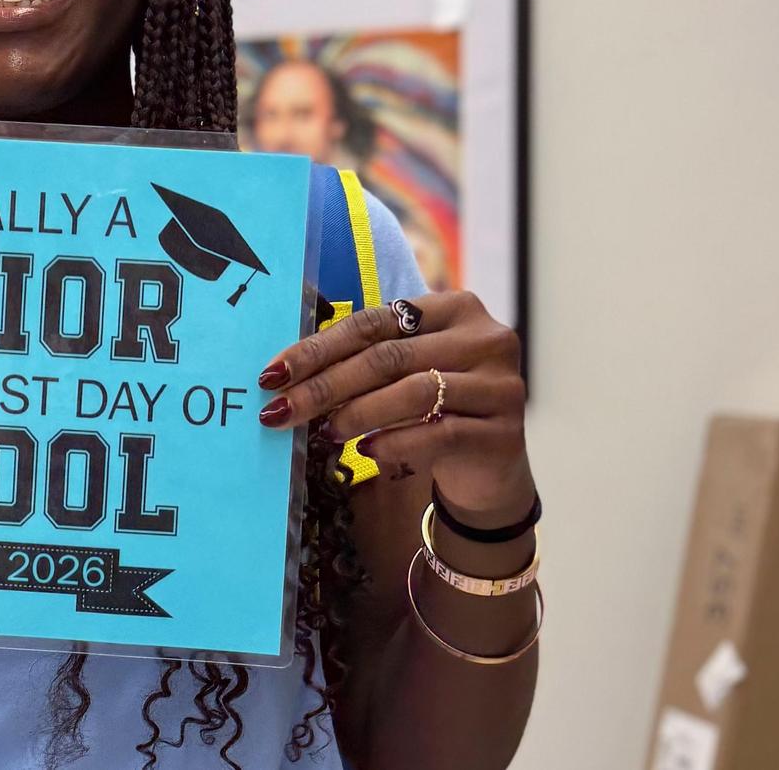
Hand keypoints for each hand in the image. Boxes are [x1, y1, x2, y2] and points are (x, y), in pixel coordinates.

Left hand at [256, 291, 532, 527]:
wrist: (489, 471)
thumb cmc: (436, 411)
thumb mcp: (406, 374)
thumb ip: (367, 359)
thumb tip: (285, 372)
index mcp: (456, 308)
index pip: (375, 323)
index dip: (319, 348)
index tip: (273, 374)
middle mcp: (485, 338)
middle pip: (389, 357)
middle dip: (326, 385)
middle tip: (282, 410)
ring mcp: (500, 384)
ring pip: (414, 391)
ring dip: (359, 413)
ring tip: (326, 431)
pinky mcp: (505, 431)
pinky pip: (440, 432)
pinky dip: (396, 442)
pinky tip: (367, 452)